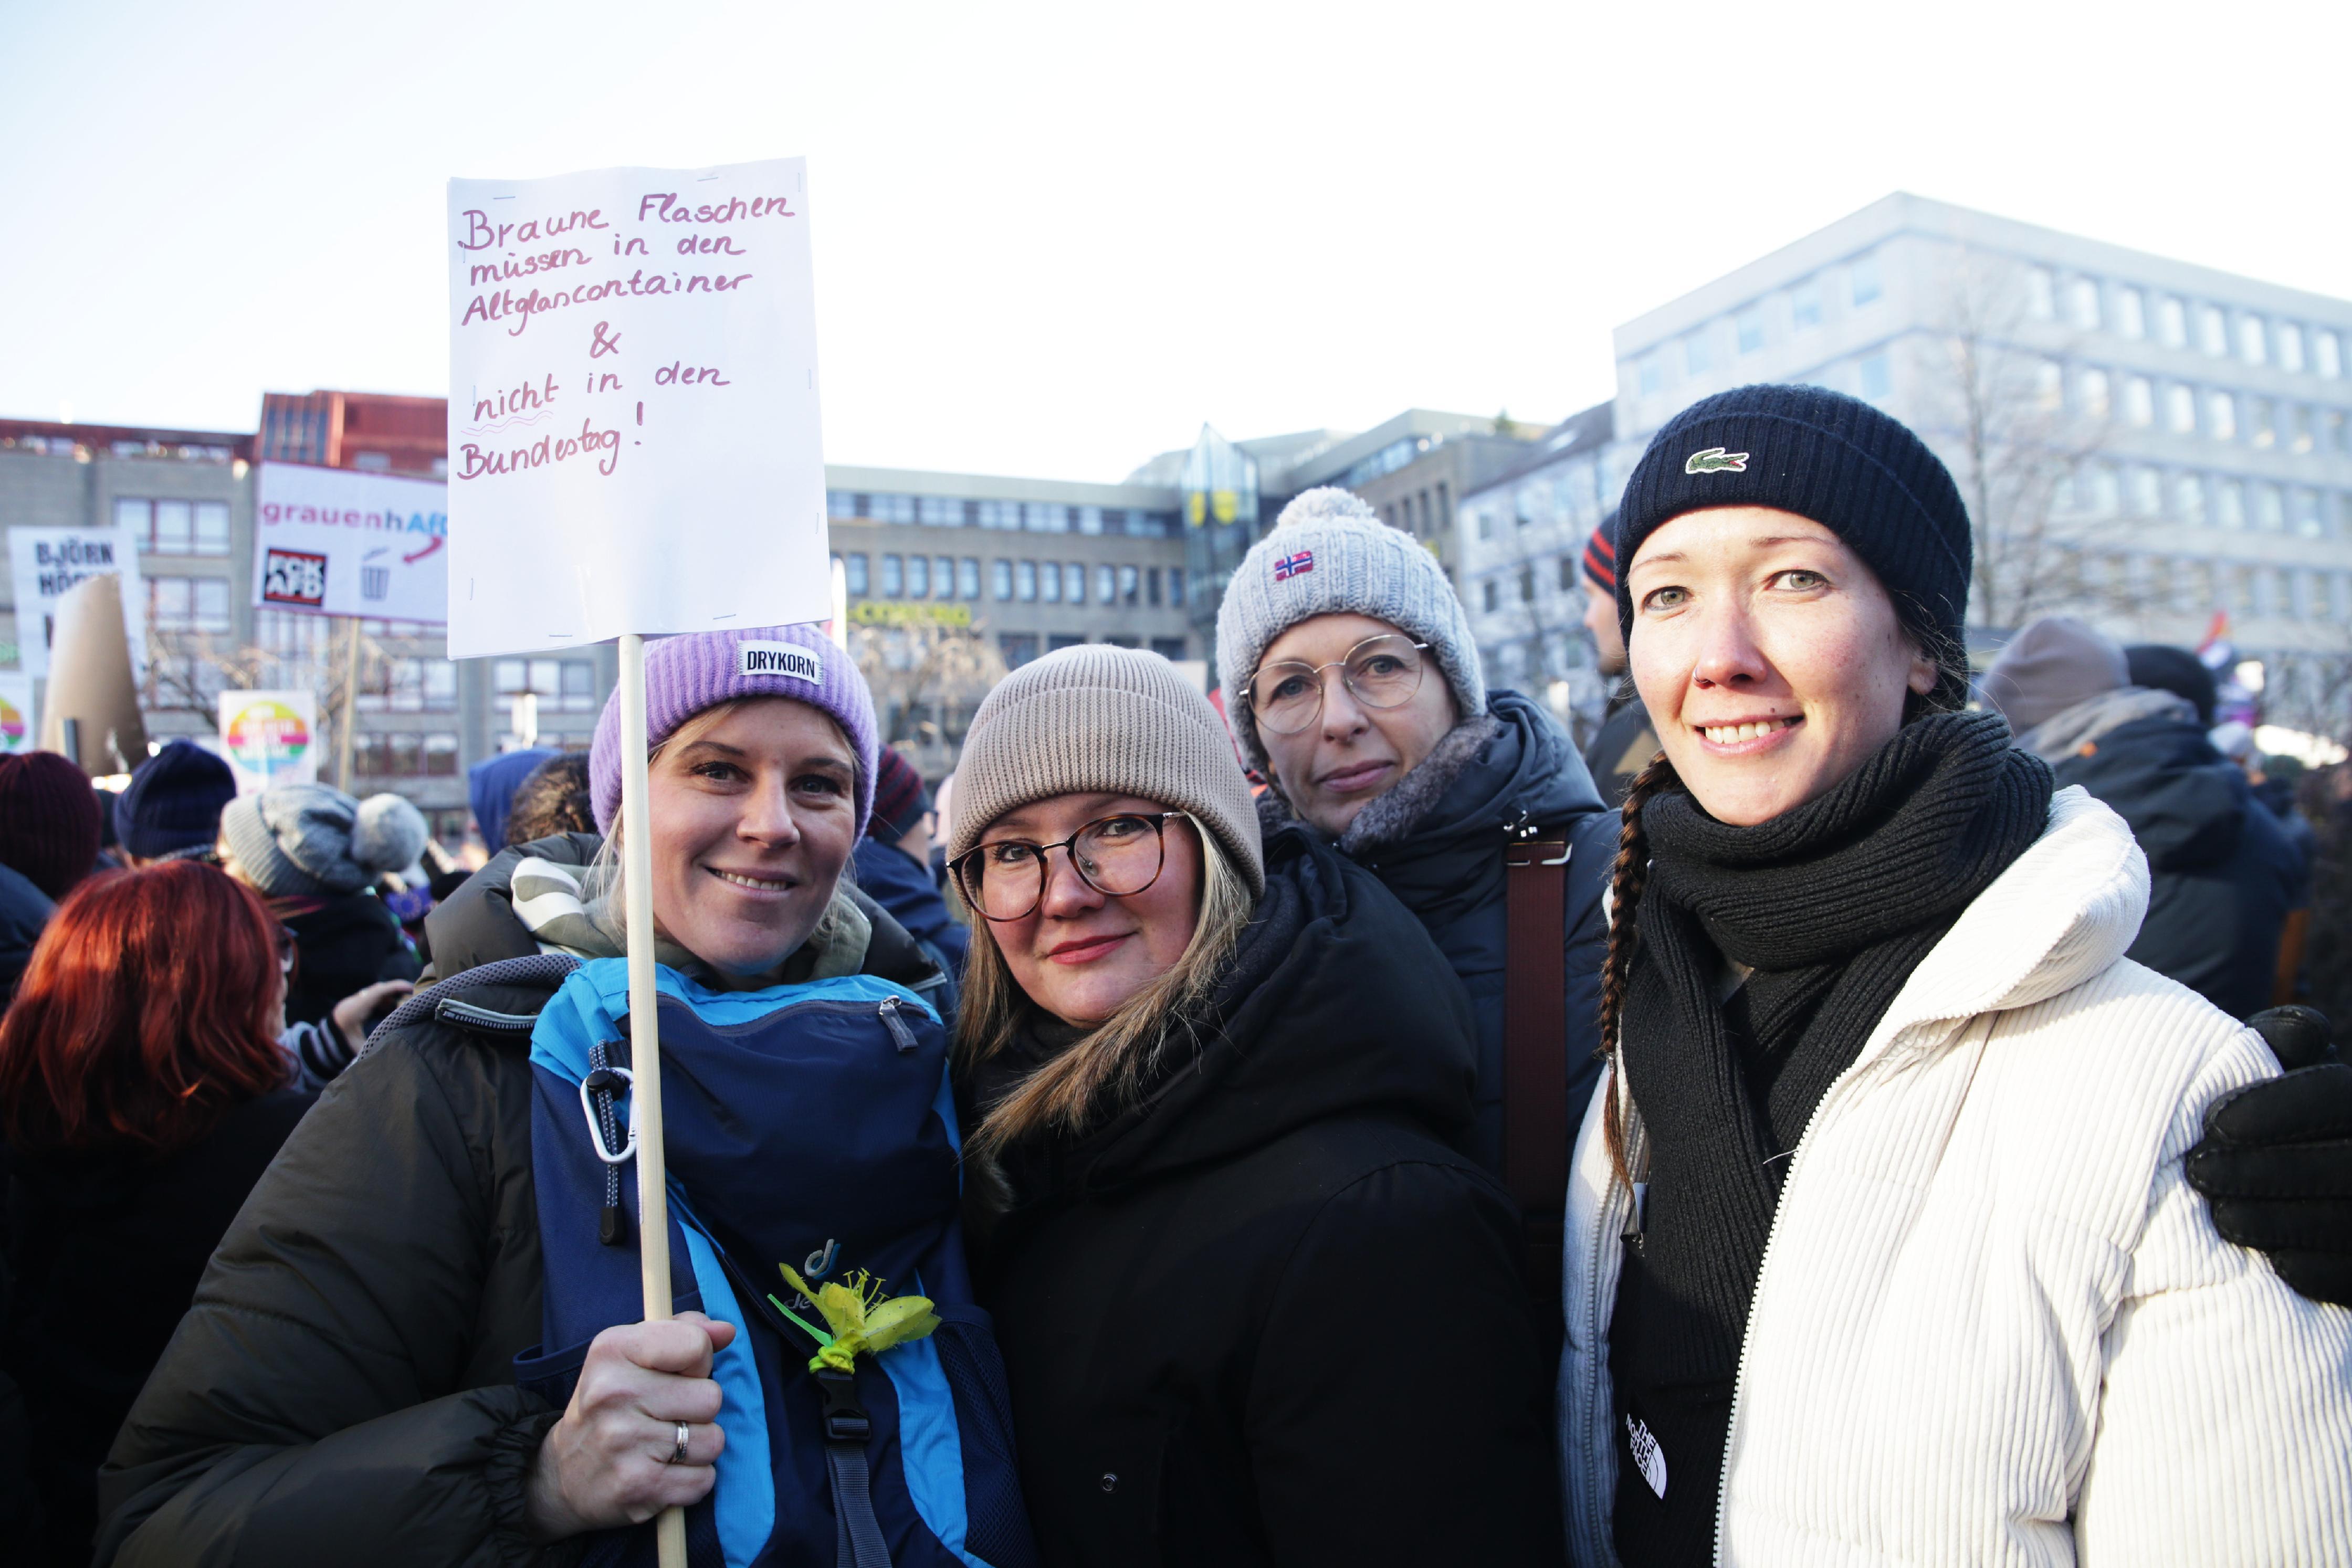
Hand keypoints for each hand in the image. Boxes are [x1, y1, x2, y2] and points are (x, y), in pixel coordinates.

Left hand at [330, 979, 413, 1053]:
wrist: (321, 1045)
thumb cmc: (340, 1046)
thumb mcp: (359, 1047)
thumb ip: (376, 1044)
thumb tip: (397, 1044)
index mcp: (355, 1010)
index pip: (378, 992)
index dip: (395, 987)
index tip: (411, 988)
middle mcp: (354, 1002)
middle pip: (378, 989)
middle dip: (396, 990)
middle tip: (413, 995)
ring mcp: (352, 1002)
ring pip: (374, 992)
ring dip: (389, 994)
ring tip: (404, 1001)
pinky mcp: (352, 1005)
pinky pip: (370, 997)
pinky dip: (382, 999)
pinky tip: (390, 1006)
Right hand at [524, 1312, 736, 1540]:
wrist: (564, 1473)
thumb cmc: (612, 1403)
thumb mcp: (634, 1353)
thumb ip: (685, 1332)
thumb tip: (727, 1332)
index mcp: (613, 1350)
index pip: (696, 1345)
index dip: (698, 1362)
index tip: (677, 1374)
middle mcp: (614, 1393)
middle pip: (712, 1397)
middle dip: (699, 1409)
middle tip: (667, 1415)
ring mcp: (624, 1442)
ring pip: (713, 1441)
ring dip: (698, 1447)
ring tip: (664, 1445)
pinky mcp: (637, 1486)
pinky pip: (703, 1479)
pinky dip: (692, 1480)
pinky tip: (663, 1472)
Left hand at [2185, 1008, 2351, 1306]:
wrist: (2304, 1166)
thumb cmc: (2280, 1114)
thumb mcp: (2284, 1071)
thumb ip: (2280, 1046)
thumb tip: (2296, 1028)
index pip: (2334, 1095)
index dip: (2279, 1107)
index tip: (2215, 1122)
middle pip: (2342, 1163)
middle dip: (2267, 1171)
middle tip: (2198, 1173)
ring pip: (2347, 1219)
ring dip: (2282, 1221)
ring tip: (2220, 1218)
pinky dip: (2317, 1268)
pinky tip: (2271, 1261)